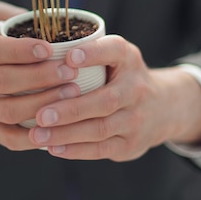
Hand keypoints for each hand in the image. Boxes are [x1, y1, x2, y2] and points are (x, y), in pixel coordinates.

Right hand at [0, 0, 83, 149]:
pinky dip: (33, 137)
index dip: (21, 50)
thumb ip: (7, 13)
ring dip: (43, 104)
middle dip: (40, 76)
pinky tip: (57, 125)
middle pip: (4, 80)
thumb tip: (44, 17)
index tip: (49, 48)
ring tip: (71, 93)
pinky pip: (9, 138)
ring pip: (9, 111)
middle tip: (70, 70)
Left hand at [27, 35, 200, 160]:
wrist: (162, 107)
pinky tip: (52, 147)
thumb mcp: (114, 55)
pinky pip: (101, 149)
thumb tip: (39, 52)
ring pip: (100, 129)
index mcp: (128, 58)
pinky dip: (75, 150)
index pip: (114, 51)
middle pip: (104, 101)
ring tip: (38, 134)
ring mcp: (136, 119)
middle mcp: (136, 88)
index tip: (68, 58)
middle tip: (40, 114)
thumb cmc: (121, 75)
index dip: (93, 54)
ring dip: (66, 133)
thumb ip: (86, 51)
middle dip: (71, 109)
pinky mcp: (130, 144)